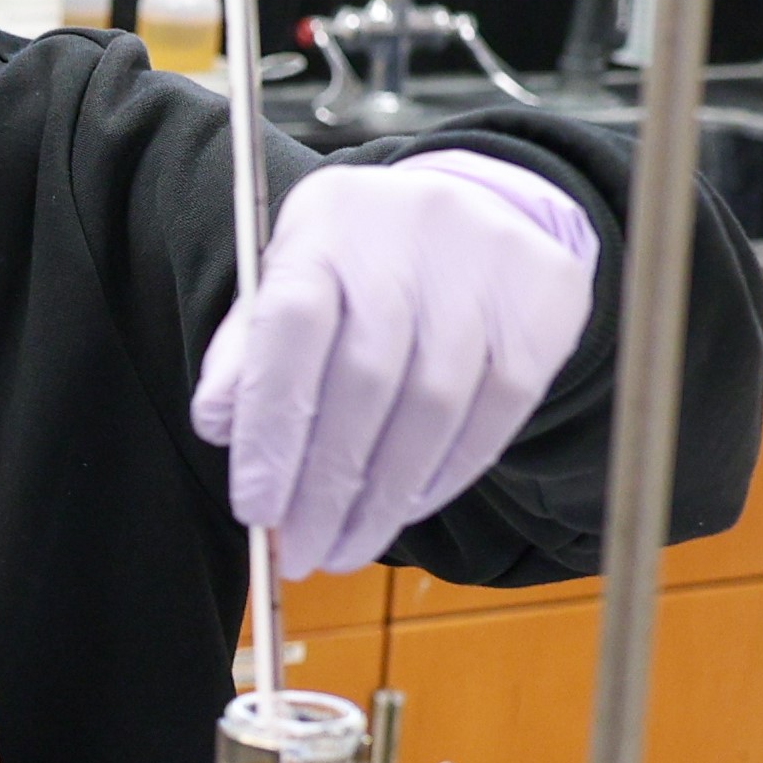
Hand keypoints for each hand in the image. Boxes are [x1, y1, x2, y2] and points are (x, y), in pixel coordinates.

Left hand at [190, 152, 595, 575]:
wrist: (479, 209)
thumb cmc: (361, 268)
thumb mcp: (290, 285)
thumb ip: (247, 353)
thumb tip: (220, 425)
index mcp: (326, 222)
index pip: (290, 329)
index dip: (271, 429)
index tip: (257, 510)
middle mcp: (408, 232)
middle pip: (365, 380)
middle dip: (326, 486)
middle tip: (302, 553)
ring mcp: (485, 265)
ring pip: (433, 407)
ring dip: (384, 498)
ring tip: (347, 546)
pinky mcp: (542, 304)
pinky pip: (494, 414)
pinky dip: (444, 476)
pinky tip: (406, 508)